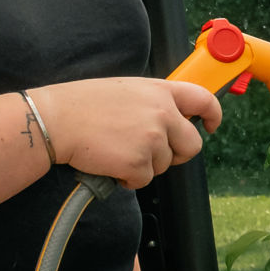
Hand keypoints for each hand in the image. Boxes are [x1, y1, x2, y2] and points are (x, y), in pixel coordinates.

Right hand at [30, 77, 221, 188]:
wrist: (56, 120)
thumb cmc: (83, 104)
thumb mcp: (127, 90)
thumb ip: (153, 102)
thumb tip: (169, 118)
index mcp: (160, 91)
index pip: (203, 99)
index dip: (213, 115)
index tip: (211, 124)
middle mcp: (162, 113)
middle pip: (191, 145)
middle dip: (177, 154)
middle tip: (153, 154)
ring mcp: (153, 138)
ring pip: (165, 165)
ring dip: (144, 165)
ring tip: (118, 151)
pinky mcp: (138, 162)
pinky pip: (143, 180)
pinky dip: (128, 178)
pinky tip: (110, 163)